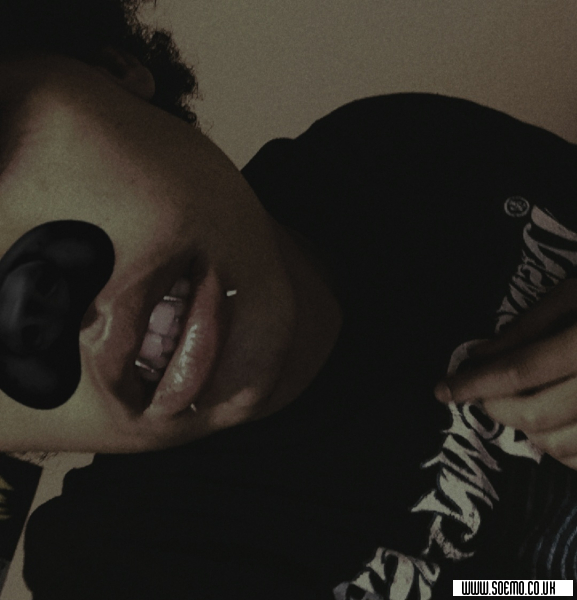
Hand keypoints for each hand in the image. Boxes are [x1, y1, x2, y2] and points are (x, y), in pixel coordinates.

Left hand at [434, 278, 576, 469]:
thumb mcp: (576, 295)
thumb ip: (527, 326)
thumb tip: (479, 354)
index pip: (519, 370)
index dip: (473, 382)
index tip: (441, 390)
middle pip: (534, 414)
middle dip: (493, 407)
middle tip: (478, 394)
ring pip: (559, 445)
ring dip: (523, 430)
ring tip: (514, 405)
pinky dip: (558, 450)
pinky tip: (549, 426)